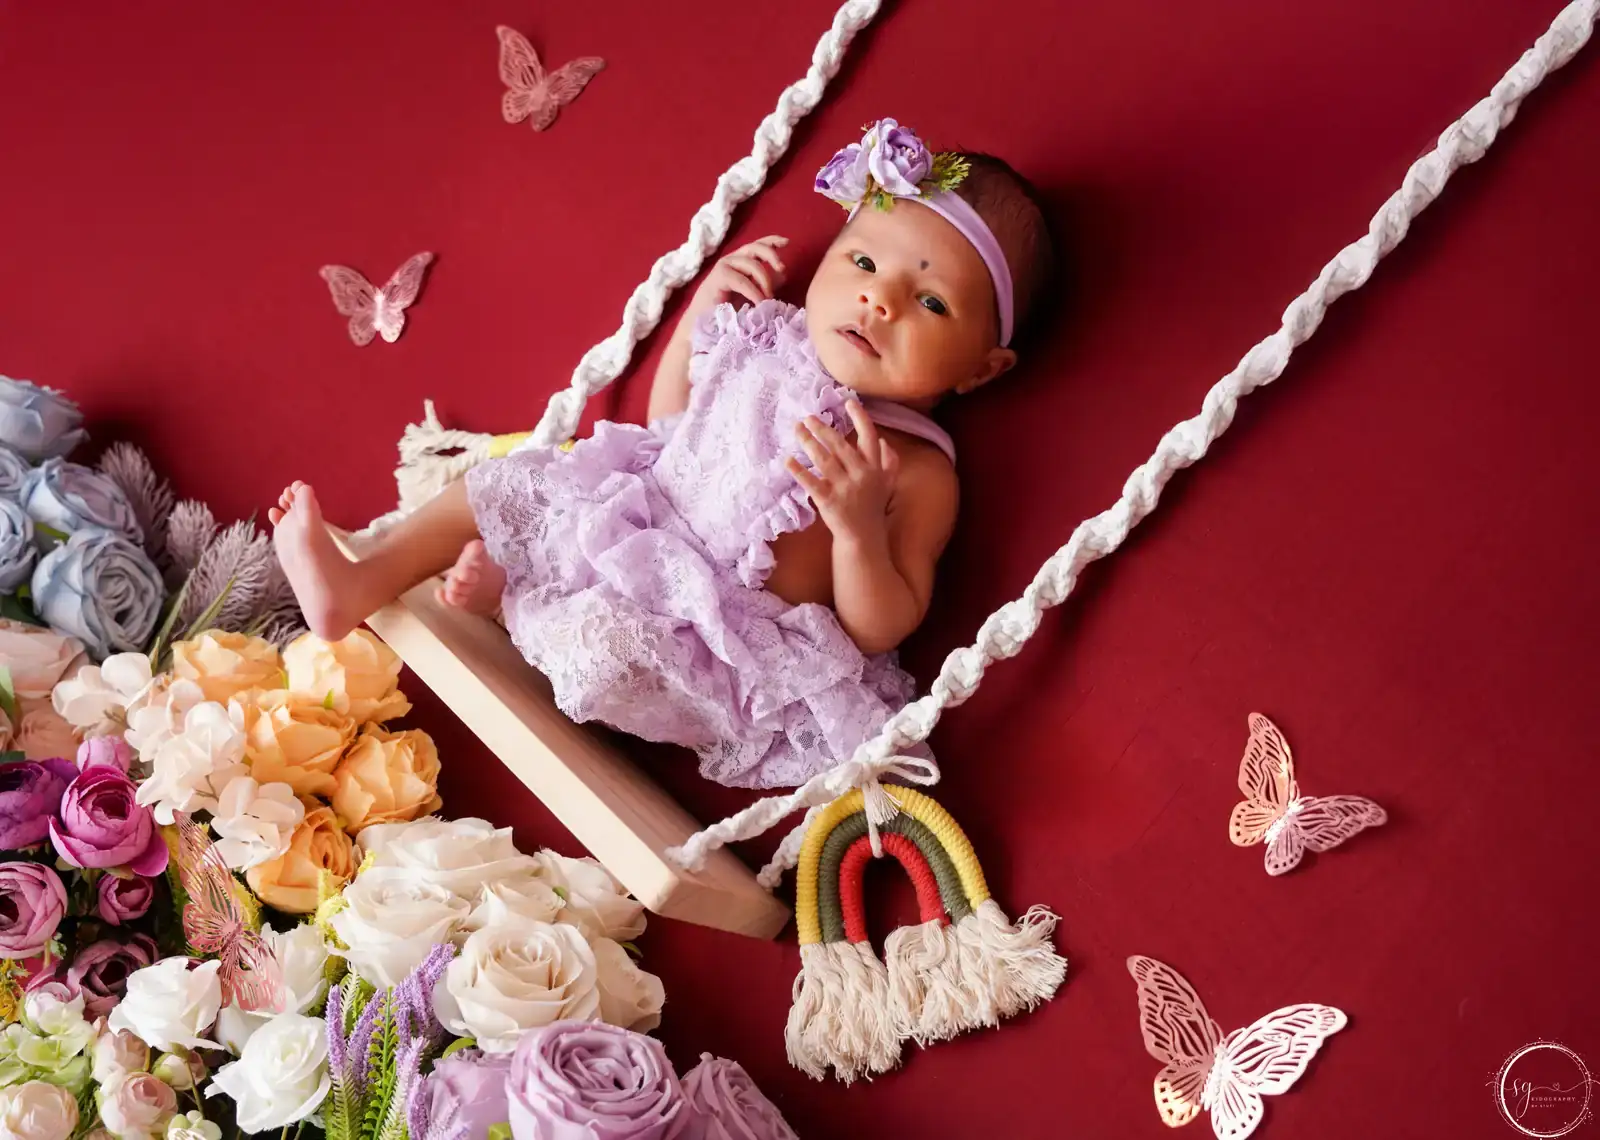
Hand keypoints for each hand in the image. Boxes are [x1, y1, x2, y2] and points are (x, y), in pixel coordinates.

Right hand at [692, 235, 788, 310]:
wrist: (705, 324)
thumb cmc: (728, 310)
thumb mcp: (752, 295)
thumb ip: (765, 284)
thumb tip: (782, 275)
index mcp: (741, 261)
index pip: (758, 245)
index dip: (772, 241)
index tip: (787, 243)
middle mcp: (732, 260)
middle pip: (756, 248)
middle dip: (772, 256)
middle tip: (782, 269)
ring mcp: (724, 267)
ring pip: (751, 264)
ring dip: (764, 281)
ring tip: (768, 299)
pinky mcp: (718, 277)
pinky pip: (742, 280)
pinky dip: (754, 292)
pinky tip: (759, 302)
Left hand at [787, 401, 899, 541]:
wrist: (864, 538)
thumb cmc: (873, 508)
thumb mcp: (887, 484)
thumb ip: (889, 461)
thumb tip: (882, 440)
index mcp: (875, 468)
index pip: (868, 438)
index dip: (859, 418)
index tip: (848, 402)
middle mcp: (861, 475)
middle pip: (840, 446)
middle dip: (823, 429)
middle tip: (808, 417)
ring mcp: (844, 489)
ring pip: (824, 460)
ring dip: (809, 442)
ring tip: (797, 430)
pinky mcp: (829, 502)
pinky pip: (811, 482)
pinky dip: (799, 471)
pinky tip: (788, 460)